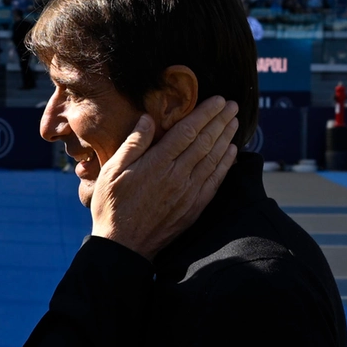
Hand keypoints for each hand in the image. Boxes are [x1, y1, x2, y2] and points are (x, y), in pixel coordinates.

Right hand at [90, 96, 238, 259]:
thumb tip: (148, 118)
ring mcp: (189, 193)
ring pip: (213, 159)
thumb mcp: (112, 170)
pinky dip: (225, 164)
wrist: (123, 246)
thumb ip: (134, 143)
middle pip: (205, 142)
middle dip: (221, 121)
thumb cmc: (112, 206)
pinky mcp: (194, 208)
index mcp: (158, 163)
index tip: (218, 100)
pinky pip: (215, 181)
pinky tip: (231, 152)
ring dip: (226, 138)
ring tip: (234, 122)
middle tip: (233, 106)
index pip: (188, 131)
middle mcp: (178, 176)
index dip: (205, 113)